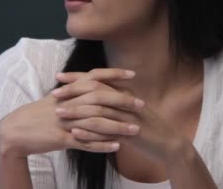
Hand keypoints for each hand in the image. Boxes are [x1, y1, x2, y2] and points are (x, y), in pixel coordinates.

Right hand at [0, 68, 136, 157]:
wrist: (14, 132)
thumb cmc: (37, 115)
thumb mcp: (56, 99)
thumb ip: (75, 91)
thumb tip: (92, 82)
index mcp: (68, 92)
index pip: (94, 77)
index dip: (114, 74)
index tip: (133, 74)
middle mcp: (68, 103)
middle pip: (100, 99)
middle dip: (123, 101)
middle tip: (141, 104)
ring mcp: (65, 121)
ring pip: (96, 122)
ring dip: (118, 126)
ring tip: (136, 129)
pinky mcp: (61, 139)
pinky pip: (85, 142)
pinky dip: (102, 145)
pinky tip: (117, 147)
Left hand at [54, 71, 189, 163]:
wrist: (168, 144)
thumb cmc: (147, 128)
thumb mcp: (130, 110)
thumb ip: (114, 102)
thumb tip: (93, 95)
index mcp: (124, 93)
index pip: (98, 80)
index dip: (78, 77)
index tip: (59, 77)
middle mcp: (125, 101)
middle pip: (96, 90)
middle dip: (73, 91)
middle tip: (54, 94)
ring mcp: (128, 117)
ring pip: (99, 110)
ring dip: (77, 111)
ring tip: (59, 113)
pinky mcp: (130, 135)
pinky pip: (107, 131)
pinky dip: (90, 132)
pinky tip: (75, 133)